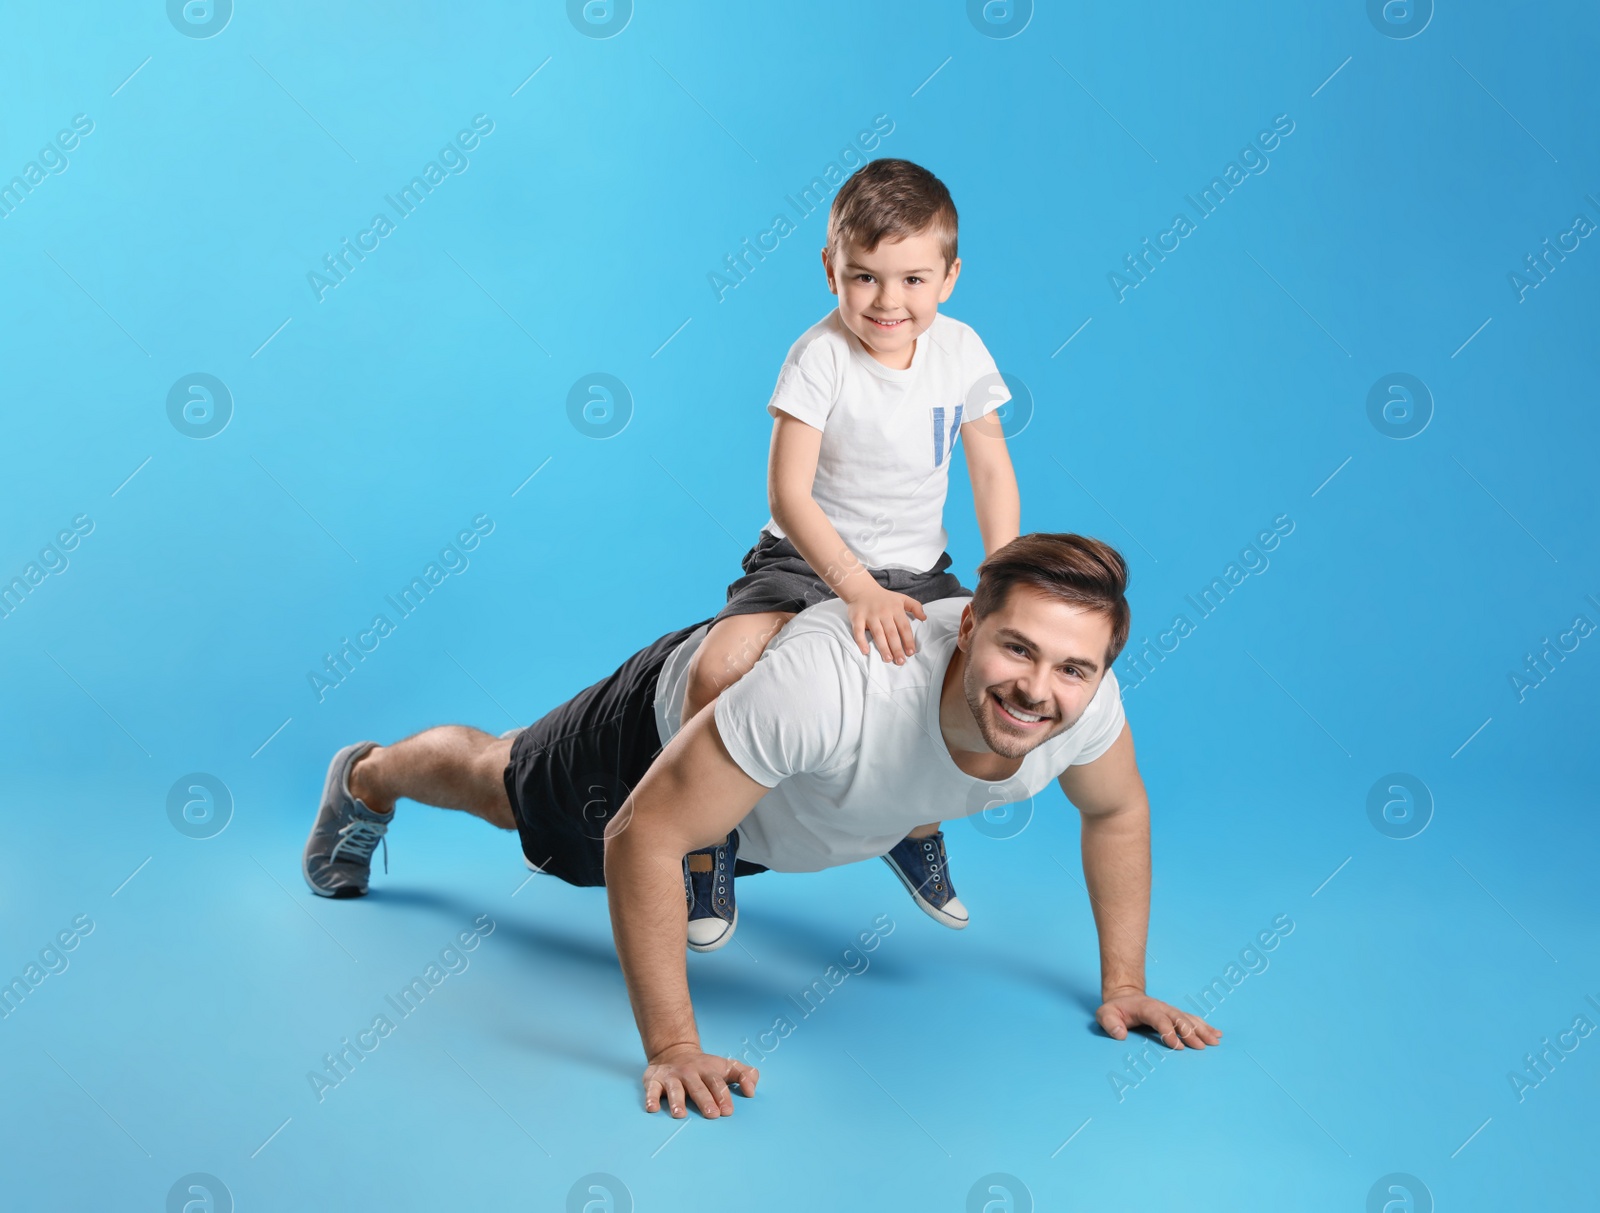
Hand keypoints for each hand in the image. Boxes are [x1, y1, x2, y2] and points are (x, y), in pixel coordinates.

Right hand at [642, 1046, 758, 1118]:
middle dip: (705, 1100)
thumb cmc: (705, 1067)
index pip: (717, 1082)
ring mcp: (672, 1076)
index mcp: (708, 1070)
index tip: (728, 1111)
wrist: (674, 1051)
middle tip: (712, 1115)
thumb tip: (751, 1090)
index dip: (723, 1096)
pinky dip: (651, 1098)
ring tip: (680, 1115)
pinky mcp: (654, 1080)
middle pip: (698, 1087)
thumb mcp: (726, 1066)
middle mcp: (690, 1073)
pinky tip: (652, 1108)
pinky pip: (651, 1089)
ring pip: (674, 1088)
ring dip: (677, 1101)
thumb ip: (744, 1075)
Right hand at [845, 584, 925, 663]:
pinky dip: (861, 641)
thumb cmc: (884, 597)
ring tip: (888, 659)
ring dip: (883, 647)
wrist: (862, 588)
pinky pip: (858, 631)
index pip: (904, 627)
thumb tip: (924, 618)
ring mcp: (870, 615)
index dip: (908, 640)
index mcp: (895, 609)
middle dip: (897, 648)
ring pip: (878, 633)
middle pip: (892, 633)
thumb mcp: (902, 598)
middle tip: (900, 661)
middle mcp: (883, 612)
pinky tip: (866, 651)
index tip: (911, 652)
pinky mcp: (857, 617)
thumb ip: (915, 607)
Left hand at [1096, 991, 1221, 1050]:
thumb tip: (1120, 1034)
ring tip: (1215, 1041)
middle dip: (1190, 1032)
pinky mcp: (1175, 1015)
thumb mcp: (1104, 1014)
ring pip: (1189, 1018)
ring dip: (1202, 1029)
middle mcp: (1162, 1008)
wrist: (1124, 997)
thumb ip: (1109, 1023)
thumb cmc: (1115, 1010)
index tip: (1177, 1047)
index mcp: (1146, 1008)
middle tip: (1201, 1047)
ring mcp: (1170, 1011)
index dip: (1168, 1032)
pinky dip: (1205, 1026)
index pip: (1159, 1019)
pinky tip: (1217, 1034)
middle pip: (1179, 1018)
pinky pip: (1192, 1019)